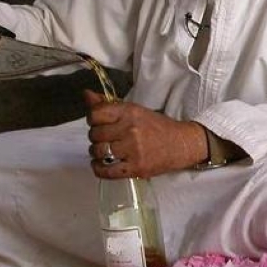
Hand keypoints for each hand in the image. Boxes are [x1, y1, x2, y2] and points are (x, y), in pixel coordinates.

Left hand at [84, 90, 206, 178]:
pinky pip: (106, 171)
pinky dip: (98, 168)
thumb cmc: (156, 127)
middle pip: (95, 134)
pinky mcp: (135, 168)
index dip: (92, 118)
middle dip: (96, 137)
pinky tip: (101, 164)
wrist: (180, 144)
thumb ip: (108, 104)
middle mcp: (130, 129)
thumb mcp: (134, 110)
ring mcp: (133, 150)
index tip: (98, 122)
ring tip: (105, 151)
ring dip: (97, 153)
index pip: (95, 113)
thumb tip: (86, 95)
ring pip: (98, 152)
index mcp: (129, 112)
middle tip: (104, 138)